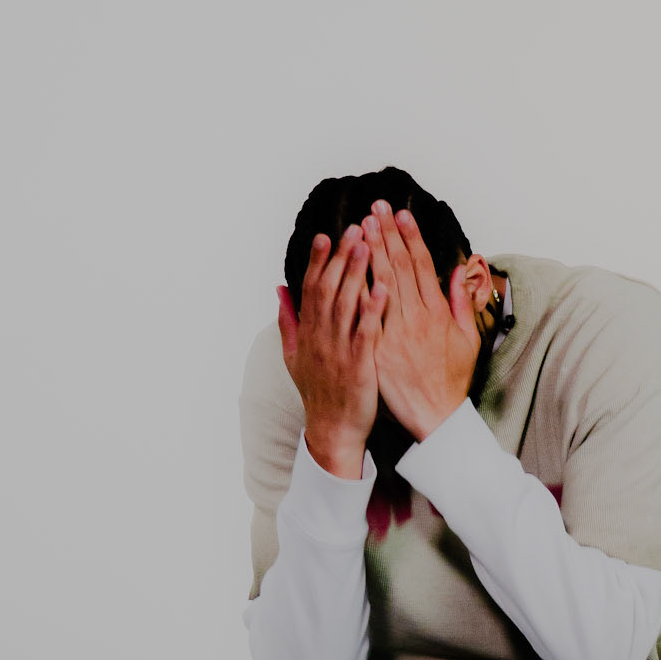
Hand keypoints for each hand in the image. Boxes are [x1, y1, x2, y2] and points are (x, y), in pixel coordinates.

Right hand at [276, 226, 384, 477]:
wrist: (332, 430)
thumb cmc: (318, 392)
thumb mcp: (294, 356)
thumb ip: (288, 321)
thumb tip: (279, 290)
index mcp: (308, 333)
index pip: (310, 289)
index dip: (318, 261)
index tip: (326, 235)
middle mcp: (320, 338)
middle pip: (328, 290)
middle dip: (341, 258)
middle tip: (355, 229)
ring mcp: (338, 352)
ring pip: (345, 305)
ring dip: (356, 274)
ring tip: (368, 247)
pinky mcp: (359, 366)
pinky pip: (365, 333)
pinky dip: (372, 311)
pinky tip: (382, 289)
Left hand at [361, 202, 479, 441]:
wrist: (437, 417)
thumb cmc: (451, 380)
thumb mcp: (467, 339)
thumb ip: (461, 303)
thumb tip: (459, 273)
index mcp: (437, 313)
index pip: (421, 265)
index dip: (410, 237)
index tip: (400, 214)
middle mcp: (417, 318)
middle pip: (399, 267)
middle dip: (387, 235)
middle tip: (376, 208)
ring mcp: (397, 333)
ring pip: (382, 284)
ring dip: (371, 253)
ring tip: (361, 227)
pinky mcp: (380, 350)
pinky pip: (367, 315)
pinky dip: (359, 291)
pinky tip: (349, 269)